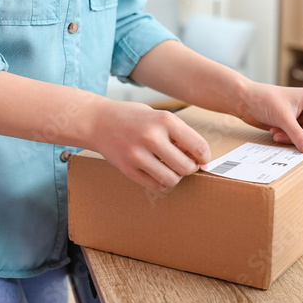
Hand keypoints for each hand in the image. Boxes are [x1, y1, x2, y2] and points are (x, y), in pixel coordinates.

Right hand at [92, 101, 210, 191]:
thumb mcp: (160, 117)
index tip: (202, 159)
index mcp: (165, 120)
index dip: (205, 157)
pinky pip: (156, 186)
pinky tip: (157, 171)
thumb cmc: (134, 118)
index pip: (198, 147)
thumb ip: (180, 136)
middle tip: (185, 163)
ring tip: (170, 167)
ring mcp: (137, 154)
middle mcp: (151, 136)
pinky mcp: (127, 169)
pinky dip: (162, 182)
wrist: (98, 121)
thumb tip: (202, 162)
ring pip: (172, 180)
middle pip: (187, 167)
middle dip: (191, 168)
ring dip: (176, 176)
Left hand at [238, 82, 302, 152]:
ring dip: (292, 139)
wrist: (245, 101)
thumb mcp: (283, 118)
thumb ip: (297, 134)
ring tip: (277, 134)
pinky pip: (297, 139)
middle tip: (289, 140)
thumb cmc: (264, 99)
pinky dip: (286, 139)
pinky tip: (274, 132)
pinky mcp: (293, 125)